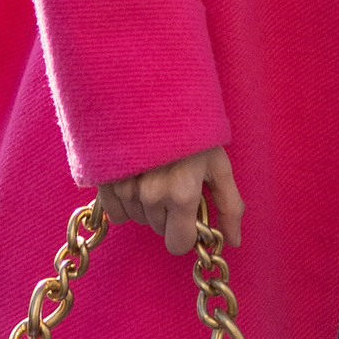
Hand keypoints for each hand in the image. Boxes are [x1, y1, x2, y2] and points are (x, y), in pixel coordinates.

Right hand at [93, 145, 242, 258]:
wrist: (155, 93)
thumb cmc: (193, 130)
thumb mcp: (218, 164)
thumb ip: (229, 206)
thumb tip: (232, 242)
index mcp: (182, 195)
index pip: (178, 244)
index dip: (187, 233)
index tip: (190, 215)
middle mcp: (152, 196)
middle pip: (159, 229)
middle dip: (169, 214)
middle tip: (174, 182)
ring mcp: (126, 187)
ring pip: (139, 219)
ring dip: (147, 206)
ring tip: (156, 174)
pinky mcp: (106, 180)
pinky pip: (115, 213)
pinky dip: (125, 202)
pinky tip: (136, 178)